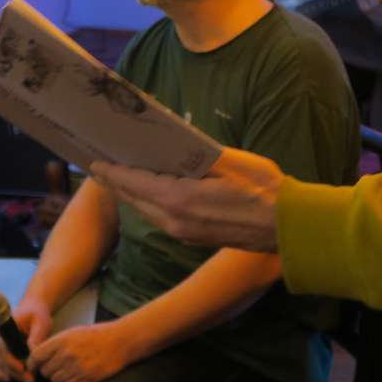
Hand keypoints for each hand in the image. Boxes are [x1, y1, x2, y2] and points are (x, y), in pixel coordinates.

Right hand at [0, 296, 52, 381]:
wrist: (32, 308)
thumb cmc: (36, 313)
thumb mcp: (40, 321)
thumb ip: (37, 336)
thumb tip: (33, 353)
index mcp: (5, 328)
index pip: (3, 348)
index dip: (11, 361)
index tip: (22, 369)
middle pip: (0, 359)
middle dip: (14, 372)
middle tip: (30, 380)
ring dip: (10, 375)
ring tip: (27, 381)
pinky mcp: (2, 351)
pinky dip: (2, 374)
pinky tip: (13, 380)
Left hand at [30, 320, 132, 381]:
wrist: (120, 341)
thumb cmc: (97, 335)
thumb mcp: (73, 333)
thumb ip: (56, 345)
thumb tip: (39, 358)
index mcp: (62, 340)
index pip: (36, 356)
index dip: (32, 363)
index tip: (33, 366)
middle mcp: (67, 355)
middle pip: (45, 371)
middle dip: (48, 371)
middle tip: (56, 367)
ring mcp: (77, 368)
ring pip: (55, 381)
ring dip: (59, 378)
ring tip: (69, 371)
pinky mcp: (86, 379)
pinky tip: (77, 376)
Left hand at [91, 148, 283, 251]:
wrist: (288, 228)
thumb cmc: (264, 189)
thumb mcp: (231, 160)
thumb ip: (198, 154)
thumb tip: (174, 143)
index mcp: (180, 199)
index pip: (133, 182)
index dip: (111, 171)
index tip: (93, 160)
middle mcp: (175, 220)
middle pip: (134, 199)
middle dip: (115, 182)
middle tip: (98, 165)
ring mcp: (183, 233)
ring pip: (145, 211)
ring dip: (130, 193)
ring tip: (117, 176)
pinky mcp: (192, 239)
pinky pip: (159, 218)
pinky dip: (147, 203)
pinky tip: (147, 191)